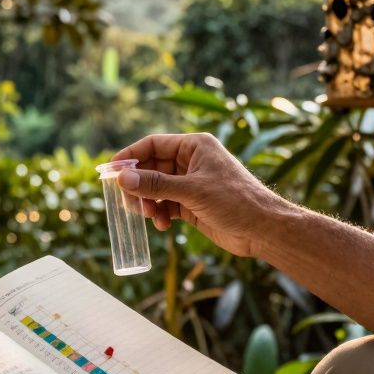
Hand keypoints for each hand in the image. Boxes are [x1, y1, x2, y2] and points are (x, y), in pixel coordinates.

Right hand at [113, 133, 291, 258]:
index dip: (130, 156)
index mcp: (195, 146)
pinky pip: (166, 204)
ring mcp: (192, 183)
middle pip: (152, 168)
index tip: (110, 171)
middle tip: (128, 202)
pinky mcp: (193, 204)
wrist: (264, 229)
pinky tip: (163, 225)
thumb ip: (155, 184)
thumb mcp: (191, 191)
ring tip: (151, 217)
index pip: (153, 144)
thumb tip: (122, 178)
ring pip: (156, 188)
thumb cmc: (235, 201)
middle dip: (139, 185)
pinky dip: (160, 214)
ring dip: (149, 203)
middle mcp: (192, 161)